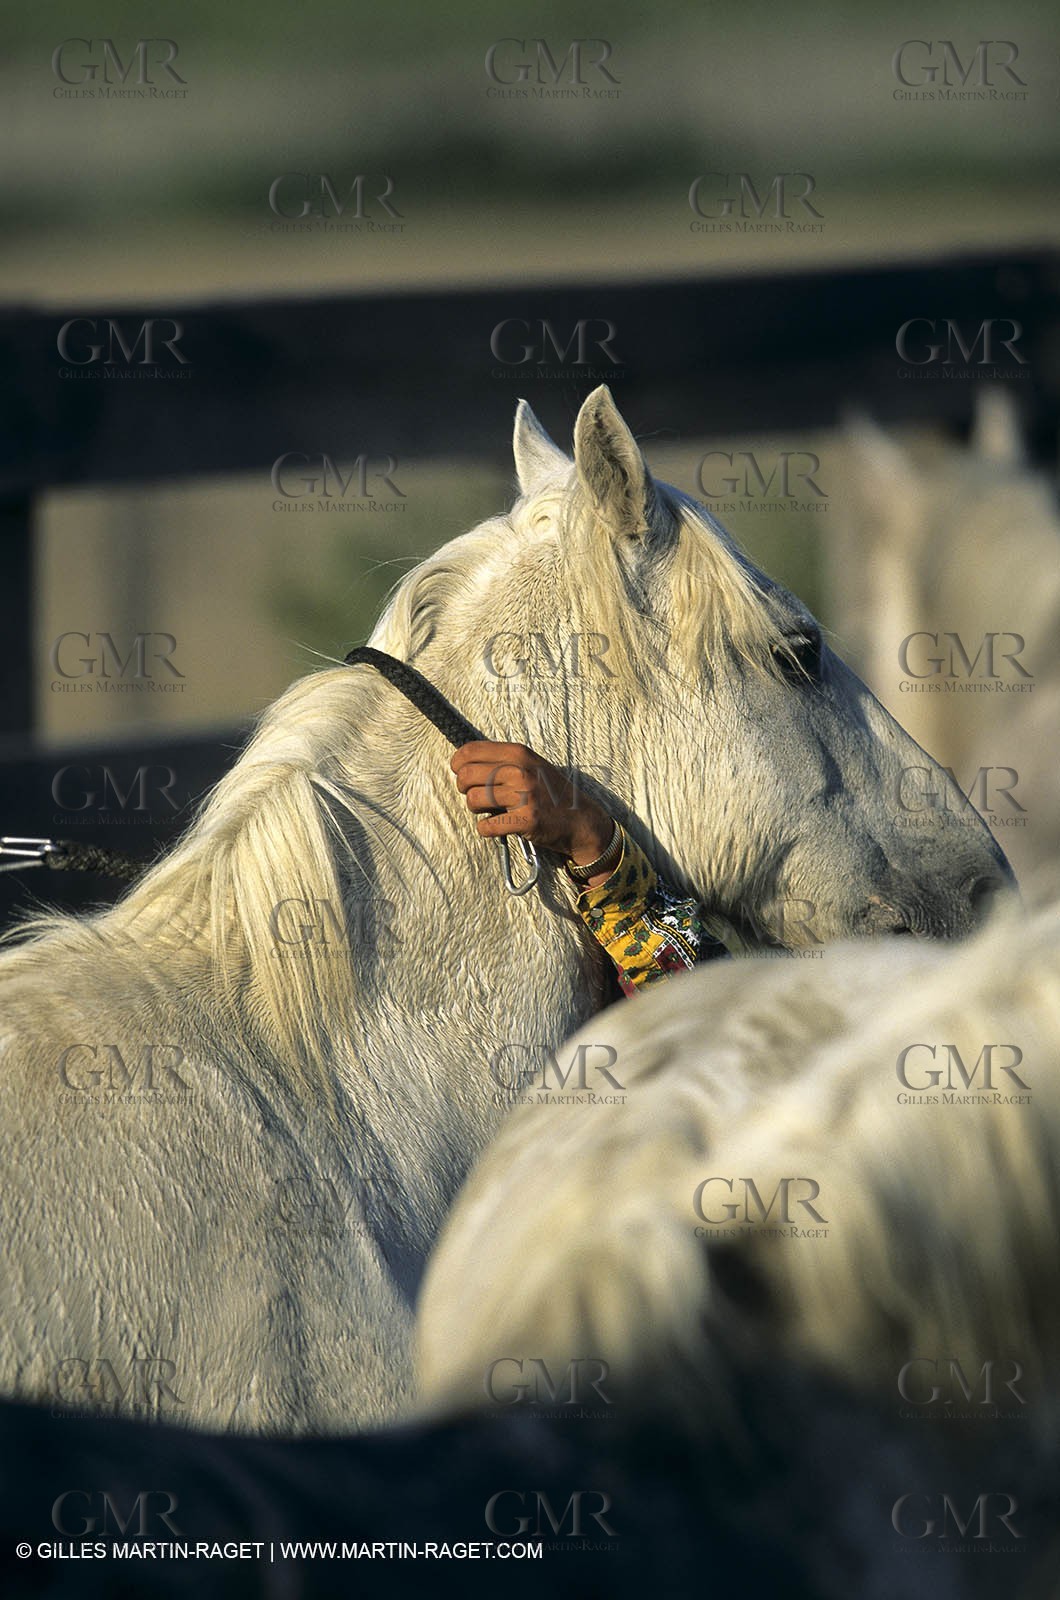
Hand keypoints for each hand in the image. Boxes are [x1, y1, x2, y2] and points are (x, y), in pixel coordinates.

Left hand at [450, 741, 613, 865]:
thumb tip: (464, 762)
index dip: (458, 765)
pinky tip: (498, 826)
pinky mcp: (525, 821)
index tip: (461, 774)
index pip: (469, 751)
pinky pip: (486, 826)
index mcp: (519, 753)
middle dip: (464, 789)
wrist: (581, 820)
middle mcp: (520, 771)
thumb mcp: (532, 765)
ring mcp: (523, 796)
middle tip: (477, 796)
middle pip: (466, 776)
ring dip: (476, 810)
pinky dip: (487, 829)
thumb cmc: (552, 792)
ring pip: (473, 800)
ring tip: (490, 811)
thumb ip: (503, 760)